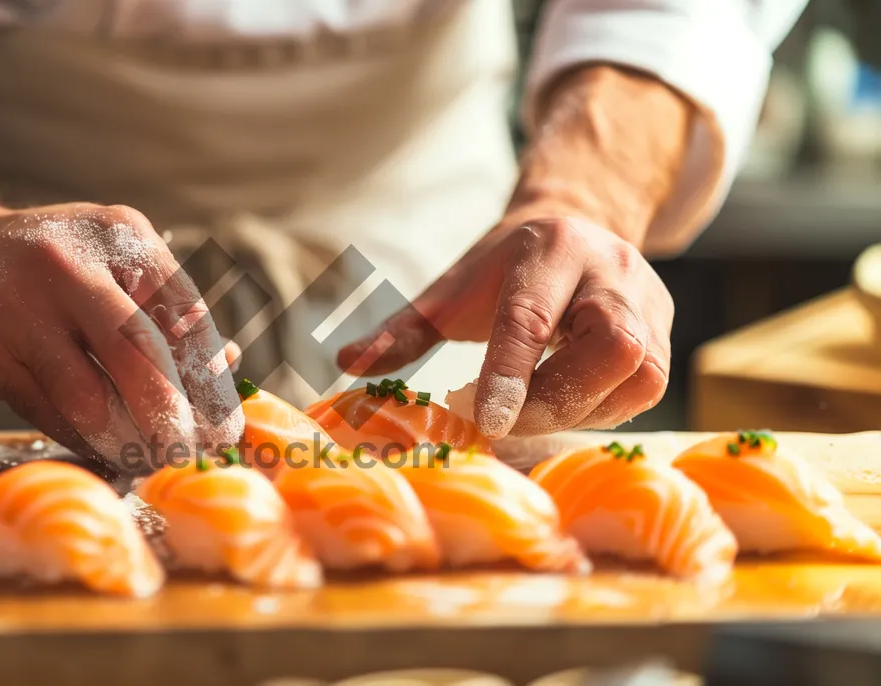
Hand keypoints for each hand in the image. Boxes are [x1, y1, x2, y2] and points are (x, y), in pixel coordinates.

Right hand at [0, 202, 244, 466]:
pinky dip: (84, 440)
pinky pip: (49, 415)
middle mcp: (71, 267)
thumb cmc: (49, 267)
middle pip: (138, 354)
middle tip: (188, 453)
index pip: (184, 317)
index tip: (223, 429)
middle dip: (171, 417)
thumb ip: (166, 312)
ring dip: (126, 441)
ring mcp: (22, 311)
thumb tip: (229, 368)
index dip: (209, 383)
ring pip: (88, 399)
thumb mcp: (113, 262)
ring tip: (148, 460)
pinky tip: (103, 449)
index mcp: (121, 236)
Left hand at [338, 215, 672, 438]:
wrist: (570, 230)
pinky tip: (567, 405)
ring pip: (641, 372)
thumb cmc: (498, 272)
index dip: (509, 373)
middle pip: (610, 346)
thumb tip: (345, 361)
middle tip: (508, 420)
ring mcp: (649, 300)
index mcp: (549, 250)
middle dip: (557, 397)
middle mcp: (611, 269)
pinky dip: (604, 410)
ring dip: (584, 409)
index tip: (485, 420)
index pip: (531, 318)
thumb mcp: (449, 292)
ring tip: (535, 411)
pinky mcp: (667, 331)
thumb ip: (402, 329)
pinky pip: (649, 387)